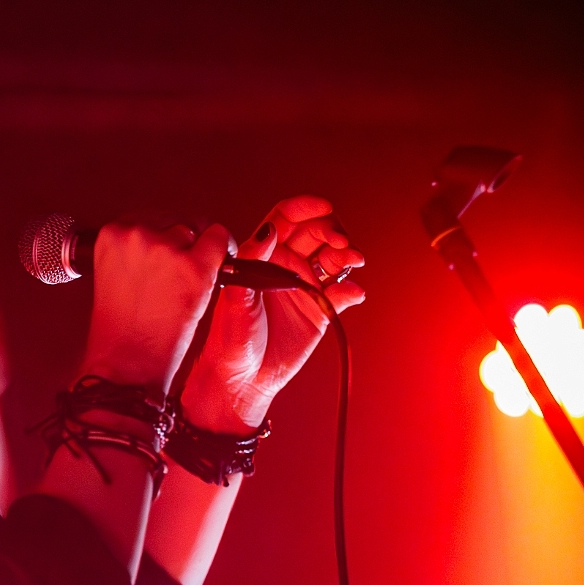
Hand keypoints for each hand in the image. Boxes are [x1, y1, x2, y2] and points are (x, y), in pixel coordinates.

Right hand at [82, 217, 231, 397]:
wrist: (127, 364)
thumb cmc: (120, 331)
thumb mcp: (115, 277)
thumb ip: (131, 251)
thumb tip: (160, 237)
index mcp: (111, 234)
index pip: (147, 216)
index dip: (164, 235)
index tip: (169, 251)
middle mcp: (136, 235)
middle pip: (175, 220)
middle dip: (183, 243)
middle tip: (180, 274)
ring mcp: (165, 249)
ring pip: (197, 230)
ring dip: (200, 252)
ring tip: (188, 284)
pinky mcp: (194, 267)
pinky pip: (220, 240)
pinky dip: (225, 255)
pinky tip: (214, 275)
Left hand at [181, 196, 365, 433]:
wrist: (242, 377)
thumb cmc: (230, 336)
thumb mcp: (236, 295)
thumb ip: (253, 260)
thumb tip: (270, 230)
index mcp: (264, 254)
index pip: (286, 219)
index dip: (305, 207)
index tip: (324, 207)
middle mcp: (287, 265)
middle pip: (316, 232)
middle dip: (332, 229)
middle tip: (340, 241)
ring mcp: (306, 286)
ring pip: (334, 257)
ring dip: (347, 254)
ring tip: (353, 260)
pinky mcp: (321, 309)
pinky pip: (343, 292)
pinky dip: (353, 289)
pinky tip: (353, 292)